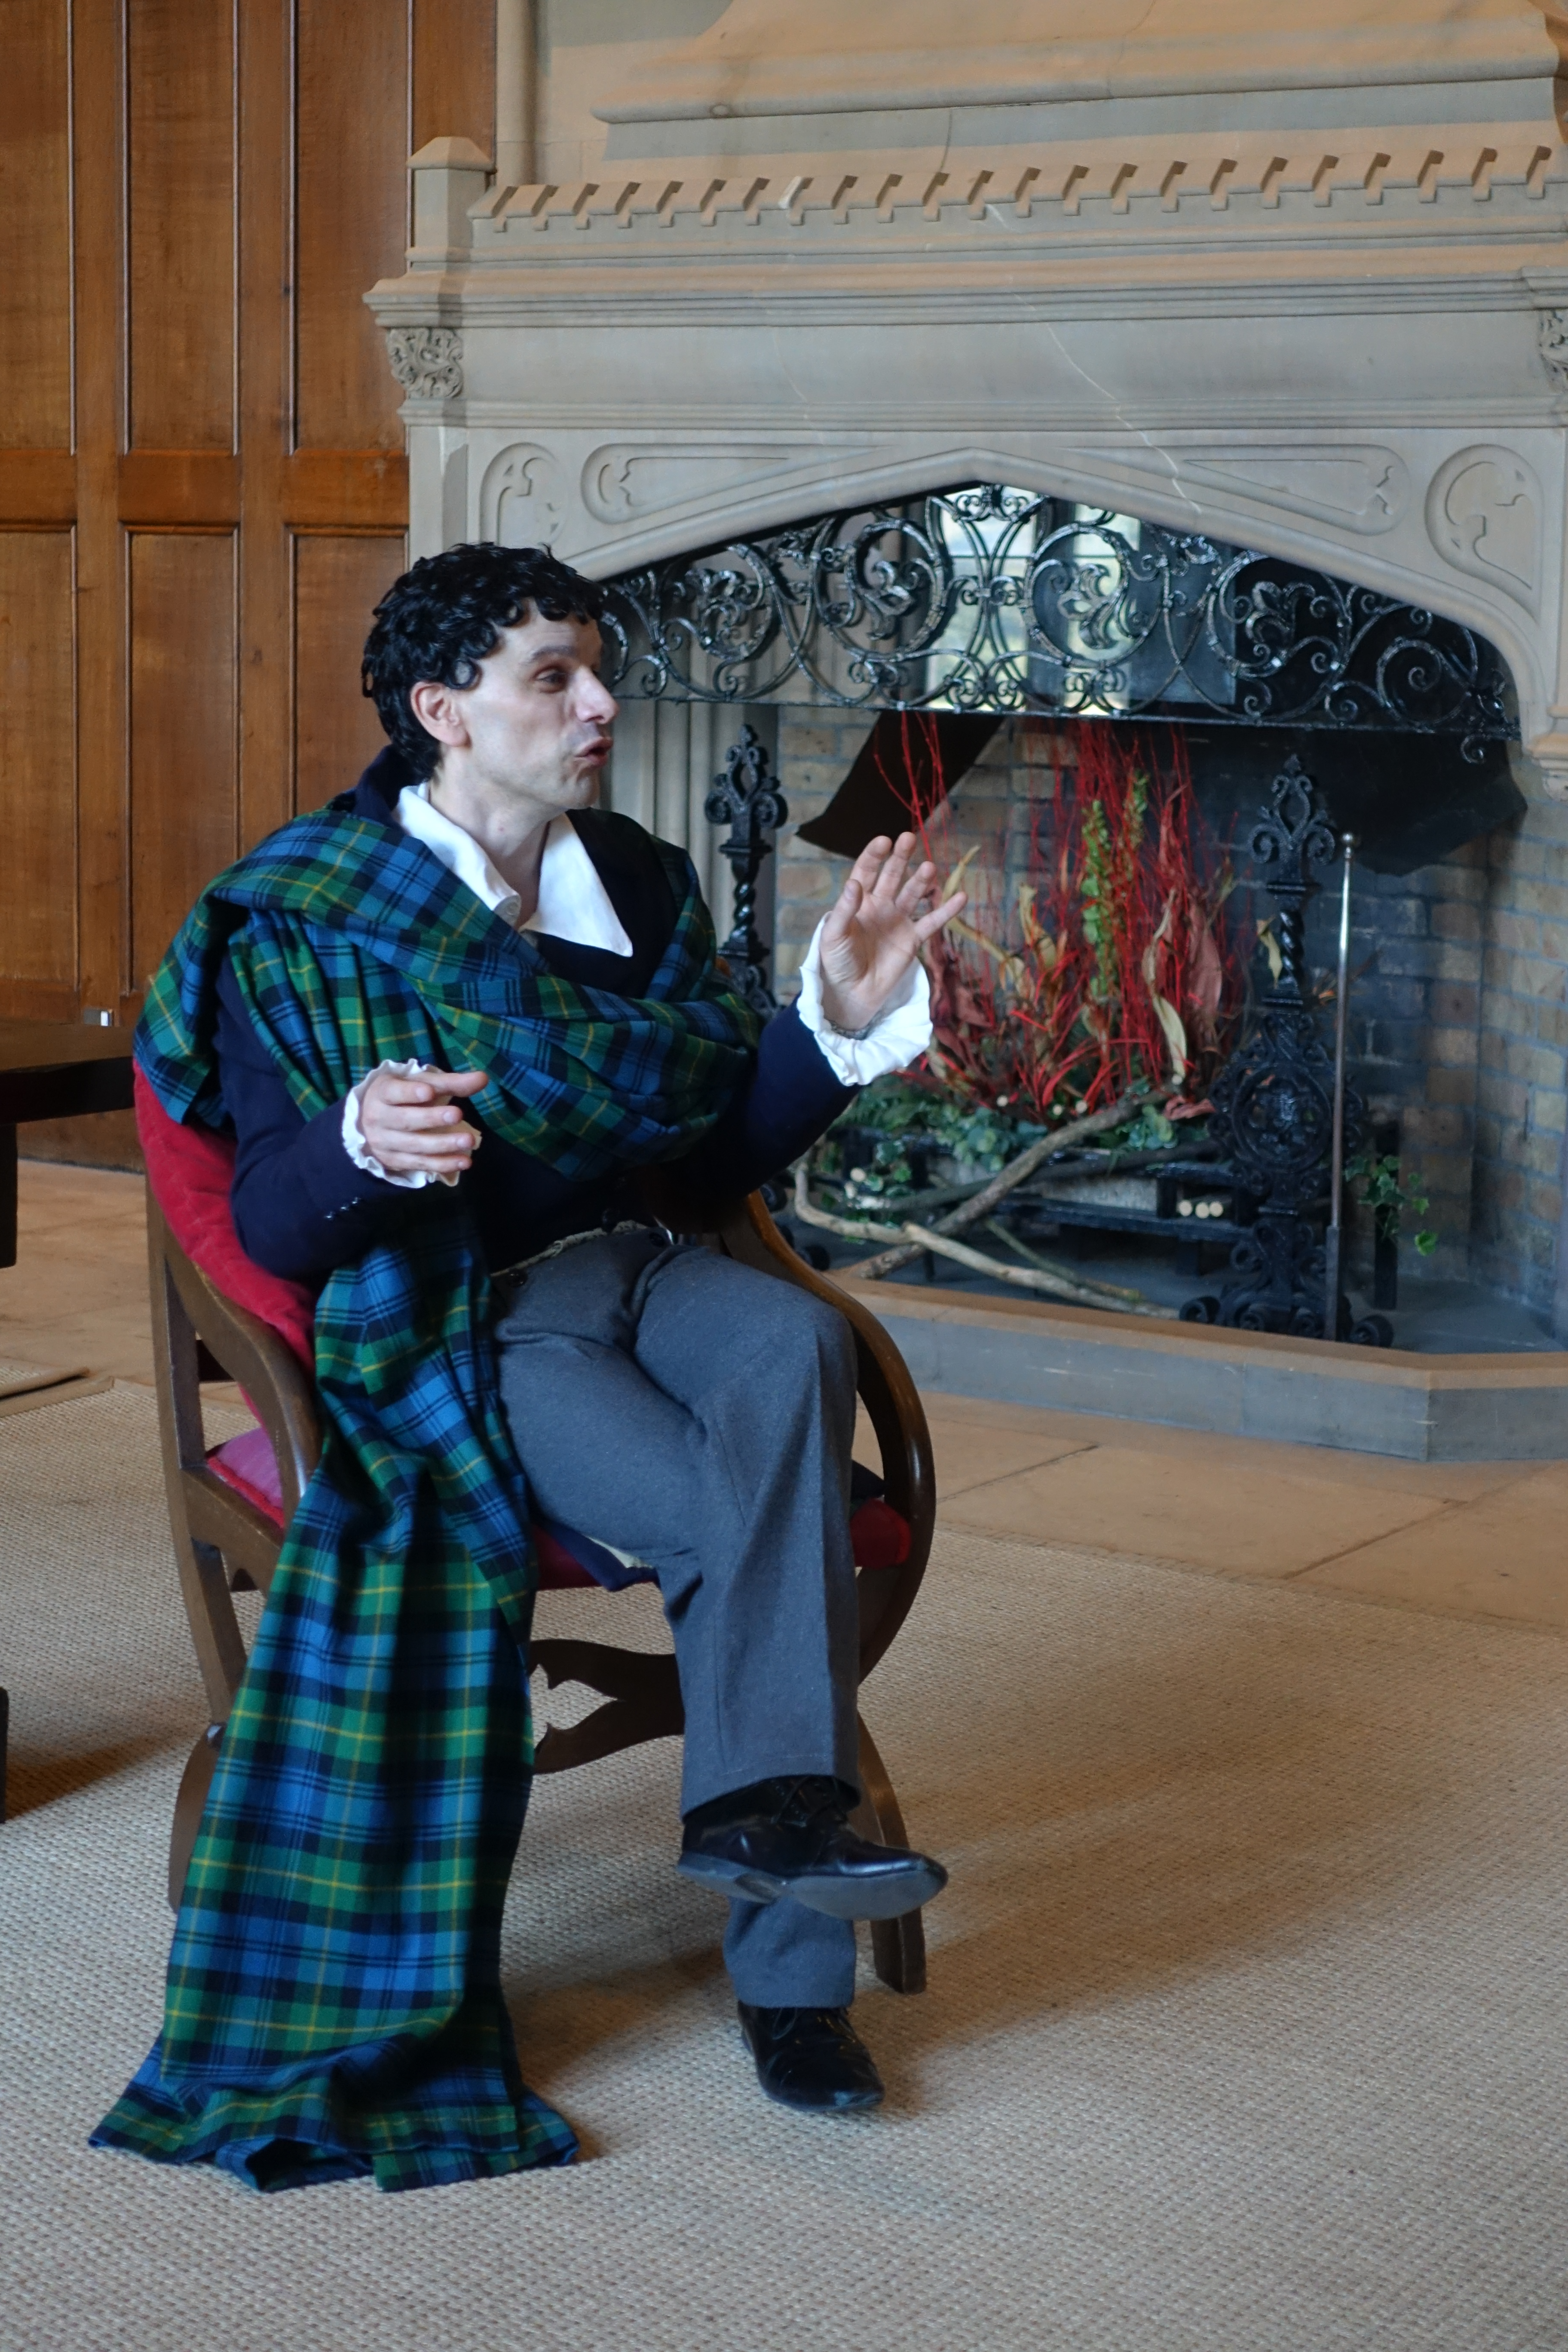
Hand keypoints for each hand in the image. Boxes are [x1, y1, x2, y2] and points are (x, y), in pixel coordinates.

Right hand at [357, 1064, 486, 1180]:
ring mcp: (385, 1143)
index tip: (428, 1092)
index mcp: (382, 1093)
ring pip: (414, 1145)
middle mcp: (378, 1118)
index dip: (410, 1093)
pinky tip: (464, 1161)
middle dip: (432, 1118)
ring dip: (443, 1144)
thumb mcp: (421, 1084)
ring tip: (469, 1140)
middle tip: (457, 1114)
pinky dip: (443, 1164)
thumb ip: (451, 1082)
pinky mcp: (395, 1162)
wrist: (371, 1122)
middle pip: (405, 1120)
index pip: (393, 1092)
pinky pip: (420, 1164)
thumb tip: (483, 1078)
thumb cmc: (404, 1097)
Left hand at [817, 834, 966, 1033]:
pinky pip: (932, 922)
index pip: (866, 871)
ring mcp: (898, 921)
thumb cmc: (837, 962)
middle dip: (900, 857)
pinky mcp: (912, 939)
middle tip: (908, 838)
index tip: (884, 840)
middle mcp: (880, 905)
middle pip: (892, 875)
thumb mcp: (833, 935)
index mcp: (858, 901)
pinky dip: (946, 911)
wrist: (851, 994)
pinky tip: (961, 897)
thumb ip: (845, 910)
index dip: (874, 855)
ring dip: (921, 881)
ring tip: (929, 868)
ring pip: (913, 894)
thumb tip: (855, 883)